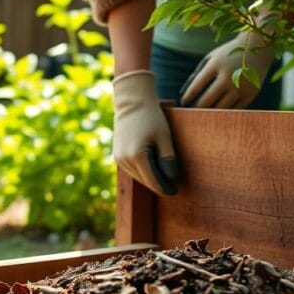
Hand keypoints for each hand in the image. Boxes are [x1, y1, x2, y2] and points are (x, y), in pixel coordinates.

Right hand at [112, 71, 178, 195]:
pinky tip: (153, 166)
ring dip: (151, 178)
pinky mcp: (117, 157)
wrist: (131, 102)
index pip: (153, 182)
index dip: (166, 188)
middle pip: (146, 182)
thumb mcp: (165, 137)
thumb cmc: (151, 117)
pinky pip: (132, 170)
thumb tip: (172, 179)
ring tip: (164, 175)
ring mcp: (119, 159)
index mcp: (137, 156)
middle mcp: (125, 160)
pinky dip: (143, 171)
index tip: (176, 191)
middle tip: (173, 185)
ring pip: (138, 177)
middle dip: (159, 184)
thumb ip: (168, 159)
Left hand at [180, 32, 274, 108]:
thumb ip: (197, 73)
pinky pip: (234, 110)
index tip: (183, 102)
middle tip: (191, 113)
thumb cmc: (229, 54)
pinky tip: (218, 114)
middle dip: (196, 109)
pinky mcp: (251, 94)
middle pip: (207, 101)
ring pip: (220, 109)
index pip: (196, 86)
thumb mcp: (212, 57)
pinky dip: (225, 113)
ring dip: (209, 114)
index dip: (187, 97)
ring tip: (202, 116)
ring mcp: (241, 87)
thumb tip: (183, 95)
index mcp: (216, 65)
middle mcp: (228, 77)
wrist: (258, 47)